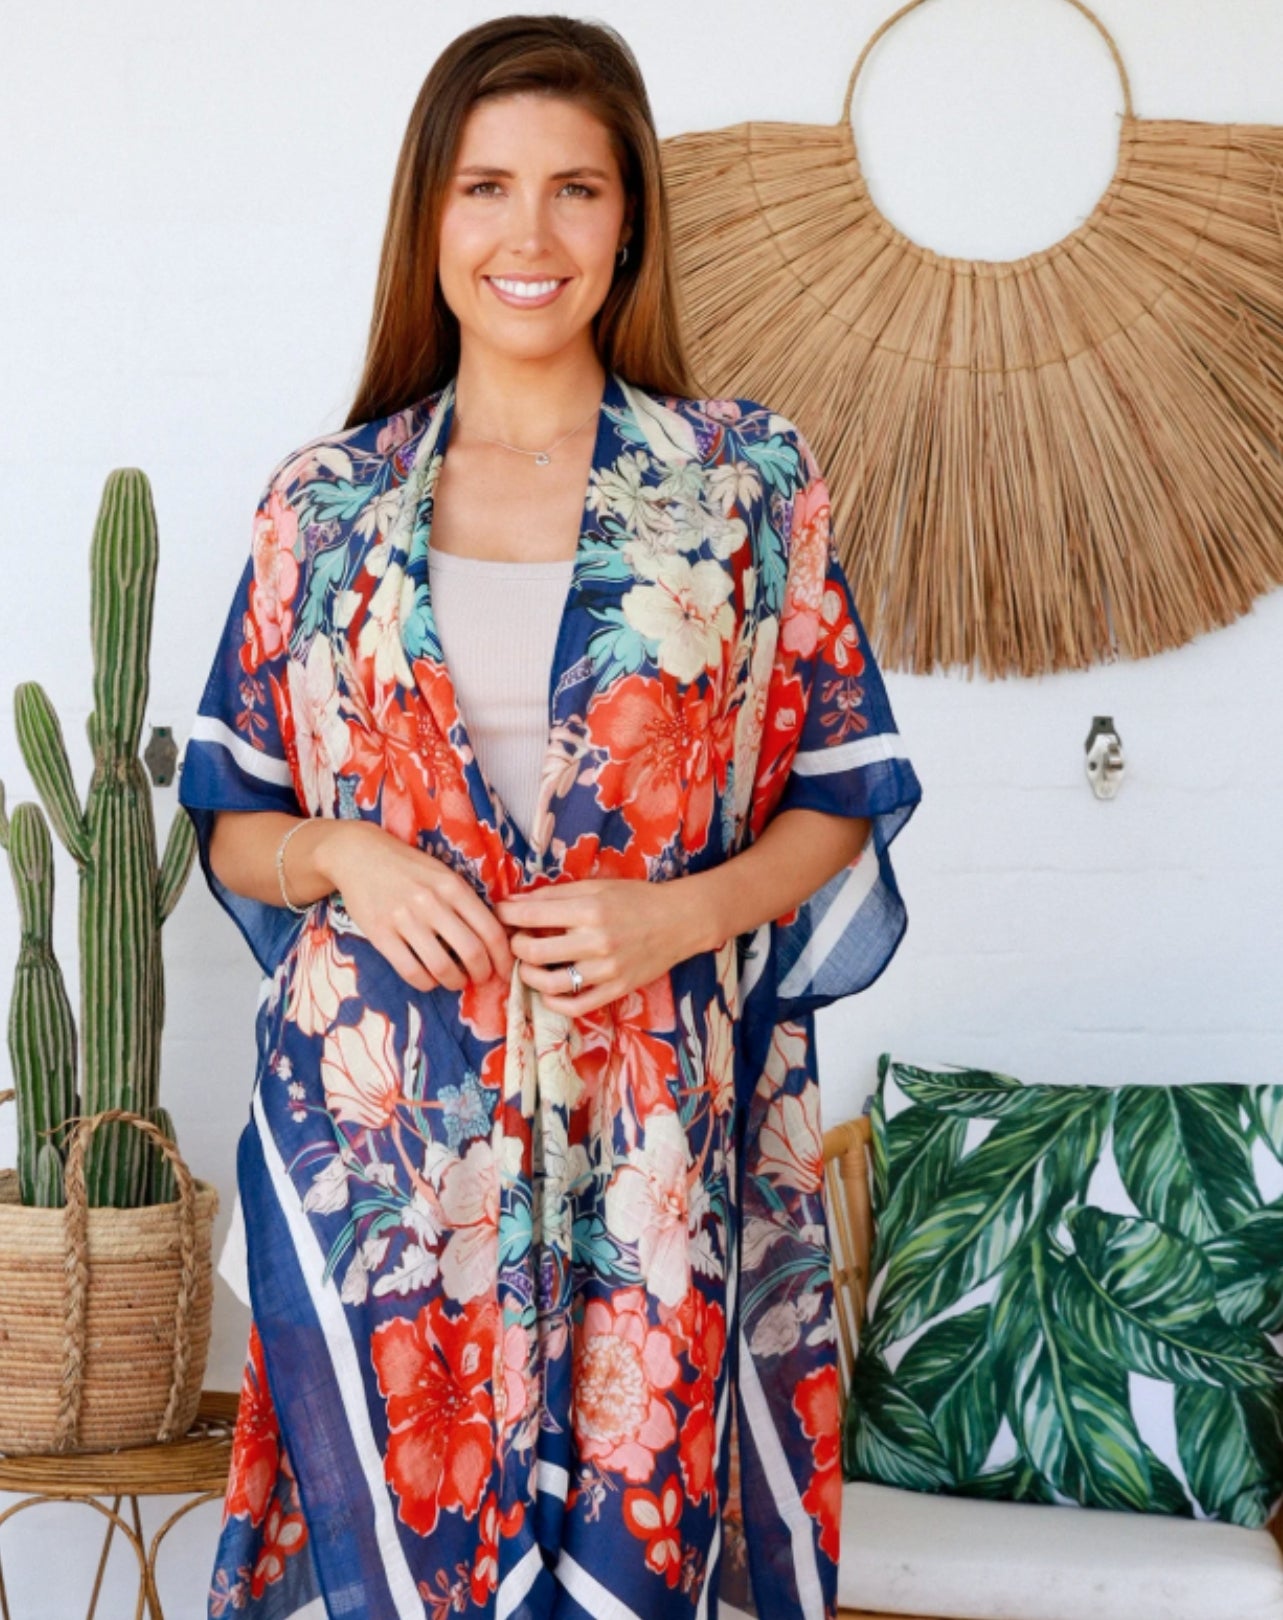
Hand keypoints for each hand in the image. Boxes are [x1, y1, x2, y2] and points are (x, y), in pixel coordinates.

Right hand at [316, 821, 515, 992]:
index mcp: (453, 886)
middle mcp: (432, 902)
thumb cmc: (407, 866)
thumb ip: (466, 901)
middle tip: (481, 979)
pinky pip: (411, 971)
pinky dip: (426, 983)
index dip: (503, 958)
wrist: (359, 854)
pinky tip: (429, 979)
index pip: (491, 930)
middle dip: (483, 974)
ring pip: (442, 966)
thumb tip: (494, 937)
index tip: (504, 971)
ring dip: (455, 982)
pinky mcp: (380, 934)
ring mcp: (405, 919)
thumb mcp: (443, 874)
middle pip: (472, 953)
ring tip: (455, 981)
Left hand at [493, 877, 707, 1015]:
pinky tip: (548, 990)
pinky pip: (575, 1006)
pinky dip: (553, 1002)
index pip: (530, 915)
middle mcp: (596, 941)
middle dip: (514, 945)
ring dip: (528, 975)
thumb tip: (514, 901)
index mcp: (589, 909)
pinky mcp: (616, 990)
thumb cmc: (635, 898)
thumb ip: (554, 894)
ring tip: (527, 966)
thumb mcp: (595, 886)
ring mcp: (606, 970)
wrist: (679, 921)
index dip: (506, 914)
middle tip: (516, 939)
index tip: (499, 913)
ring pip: (549, 983)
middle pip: (532, 952)